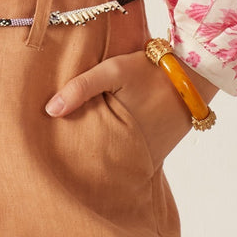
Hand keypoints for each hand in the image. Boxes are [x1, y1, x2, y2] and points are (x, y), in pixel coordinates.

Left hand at [45, 51, 217, 167]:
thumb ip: (82, 87)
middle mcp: (134, 156)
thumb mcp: (114, 70)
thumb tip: (50, 110)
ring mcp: (147, 157)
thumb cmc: (152, 71)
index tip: (41, 158)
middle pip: (97, 166)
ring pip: (112, 161)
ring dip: (95, 157)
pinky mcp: (154, 152)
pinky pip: (126, 155)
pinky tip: (98, 144)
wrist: (196, 74)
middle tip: (47, 161)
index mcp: (120, 140)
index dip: (64, 160)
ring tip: (66, 153)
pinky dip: (113, 151)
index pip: (85, 160)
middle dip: (77, 164)